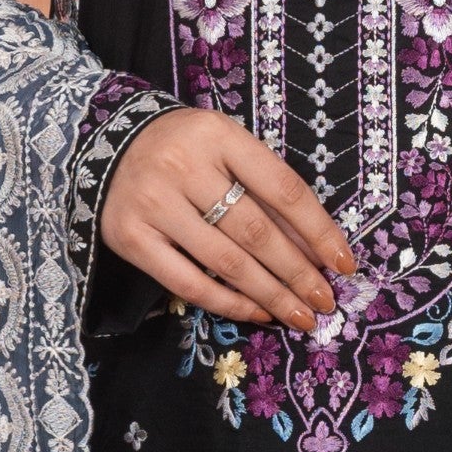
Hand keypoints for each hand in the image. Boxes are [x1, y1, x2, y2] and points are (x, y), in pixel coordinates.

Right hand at [99, 106, 355, 333]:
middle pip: (256, 231)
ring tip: (300, 315)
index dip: (318, 230)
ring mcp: (154, 204)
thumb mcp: (228, 149)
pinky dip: (228, 302)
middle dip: (298, 273)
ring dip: (270, 295)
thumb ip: (267, 189)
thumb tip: (316, 248)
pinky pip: (188, 282)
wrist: (107, 145)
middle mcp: (184, 166)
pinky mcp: (131, 238)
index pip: (283, 188)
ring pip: (226, 261)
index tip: (344, 263)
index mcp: (218, 135)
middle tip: (325, 302)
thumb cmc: (185, 150)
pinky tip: (257, 312)